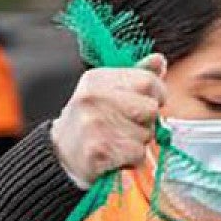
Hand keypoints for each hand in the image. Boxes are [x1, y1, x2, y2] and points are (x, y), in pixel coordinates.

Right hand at [50, 54, 166, 187]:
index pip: (148, 81)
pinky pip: (138, 155)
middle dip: (147, 122)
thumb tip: (159, 60)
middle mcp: (94, 98)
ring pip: (146, 134)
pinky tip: (114, 155)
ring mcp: (94, 124)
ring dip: (139, 143)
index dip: (156, 95)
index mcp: (98, 79)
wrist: (60, 154)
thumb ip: (136, 76)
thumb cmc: (91, 121)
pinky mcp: (98, 151)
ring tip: (117, 141)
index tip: (145, 105)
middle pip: (150, 109)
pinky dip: (132, 160)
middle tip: (126, 127)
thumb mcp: (108, 91)